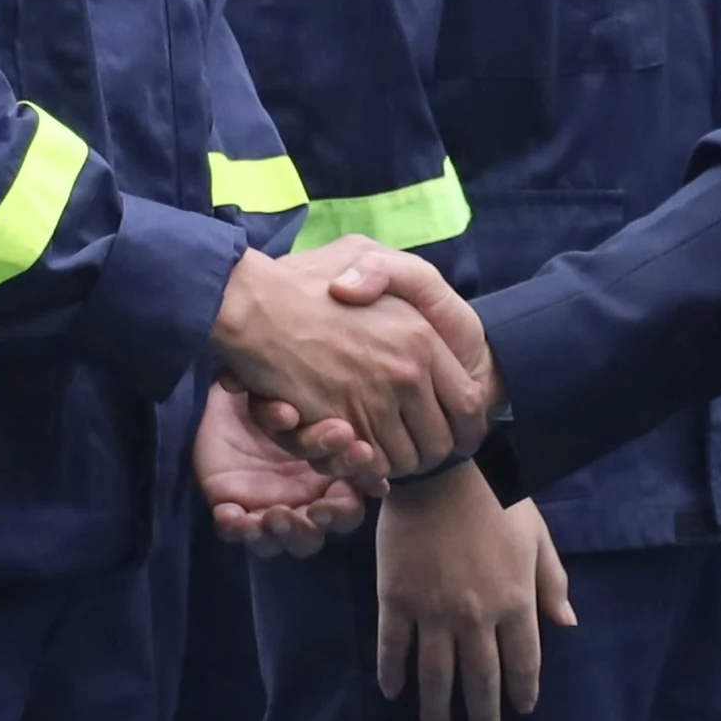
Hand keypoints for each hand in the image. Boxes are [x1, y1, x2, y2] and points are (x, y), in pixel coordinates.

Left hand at [193, 388, 373, 547]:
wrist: (227, 396)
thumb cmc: (274, 396)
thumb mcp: (297, 398)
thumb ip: (320, 415)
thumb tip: (344, 432)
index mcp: (329, 479)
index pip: (349, 505)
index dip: (350, 501)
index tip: (343, 493)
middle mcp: (304, 501)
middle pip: (323, 530)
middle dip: (324, 521)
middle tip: (317, 510)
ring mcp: (270, 510)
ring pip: (284, 542)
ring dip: (284, 533)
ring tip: (275, 516)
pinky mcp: (234, 512)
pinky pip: (235, 532)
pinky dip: (236, 529)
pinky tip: (231, 515)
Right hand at [215, 244, 489, 485]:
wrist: (251, 305)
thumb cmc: (303, 280)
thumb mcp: (364, 254)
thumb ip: (400, 274)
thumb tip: (420, 318)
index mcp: (423, 335)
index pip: (468, 404)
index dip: (459, 424)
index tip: (444, 427)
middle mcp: (407, 371)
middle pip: (440, 441)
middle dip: (427, 451)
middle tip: (410, 447)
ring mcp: (374, 400)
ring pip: (405, 459)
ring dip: (394, 462)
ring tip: (379, 450)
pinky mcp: (340, 424)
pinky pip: (367, 464)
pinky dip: (363, 466)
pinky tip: (352, 450)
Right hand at [373, 475, 570, 720]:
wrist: (443, 469)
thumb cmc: (498, 498)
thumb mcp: (538, 537)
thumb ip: (552, 583)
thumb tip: (567, 624)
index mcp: (516, 601)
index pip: (522, 663)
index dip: (522, 692)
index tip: (520, 712)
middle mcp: (477, 615)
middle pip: (480, 679)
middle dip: (482, 715)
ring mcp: (433, 610)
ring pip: (435, 674)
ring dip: (436, 708)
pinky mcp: (397, 598)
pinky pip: (394, 646)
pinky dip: (393, 672)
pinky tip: (393, 691)